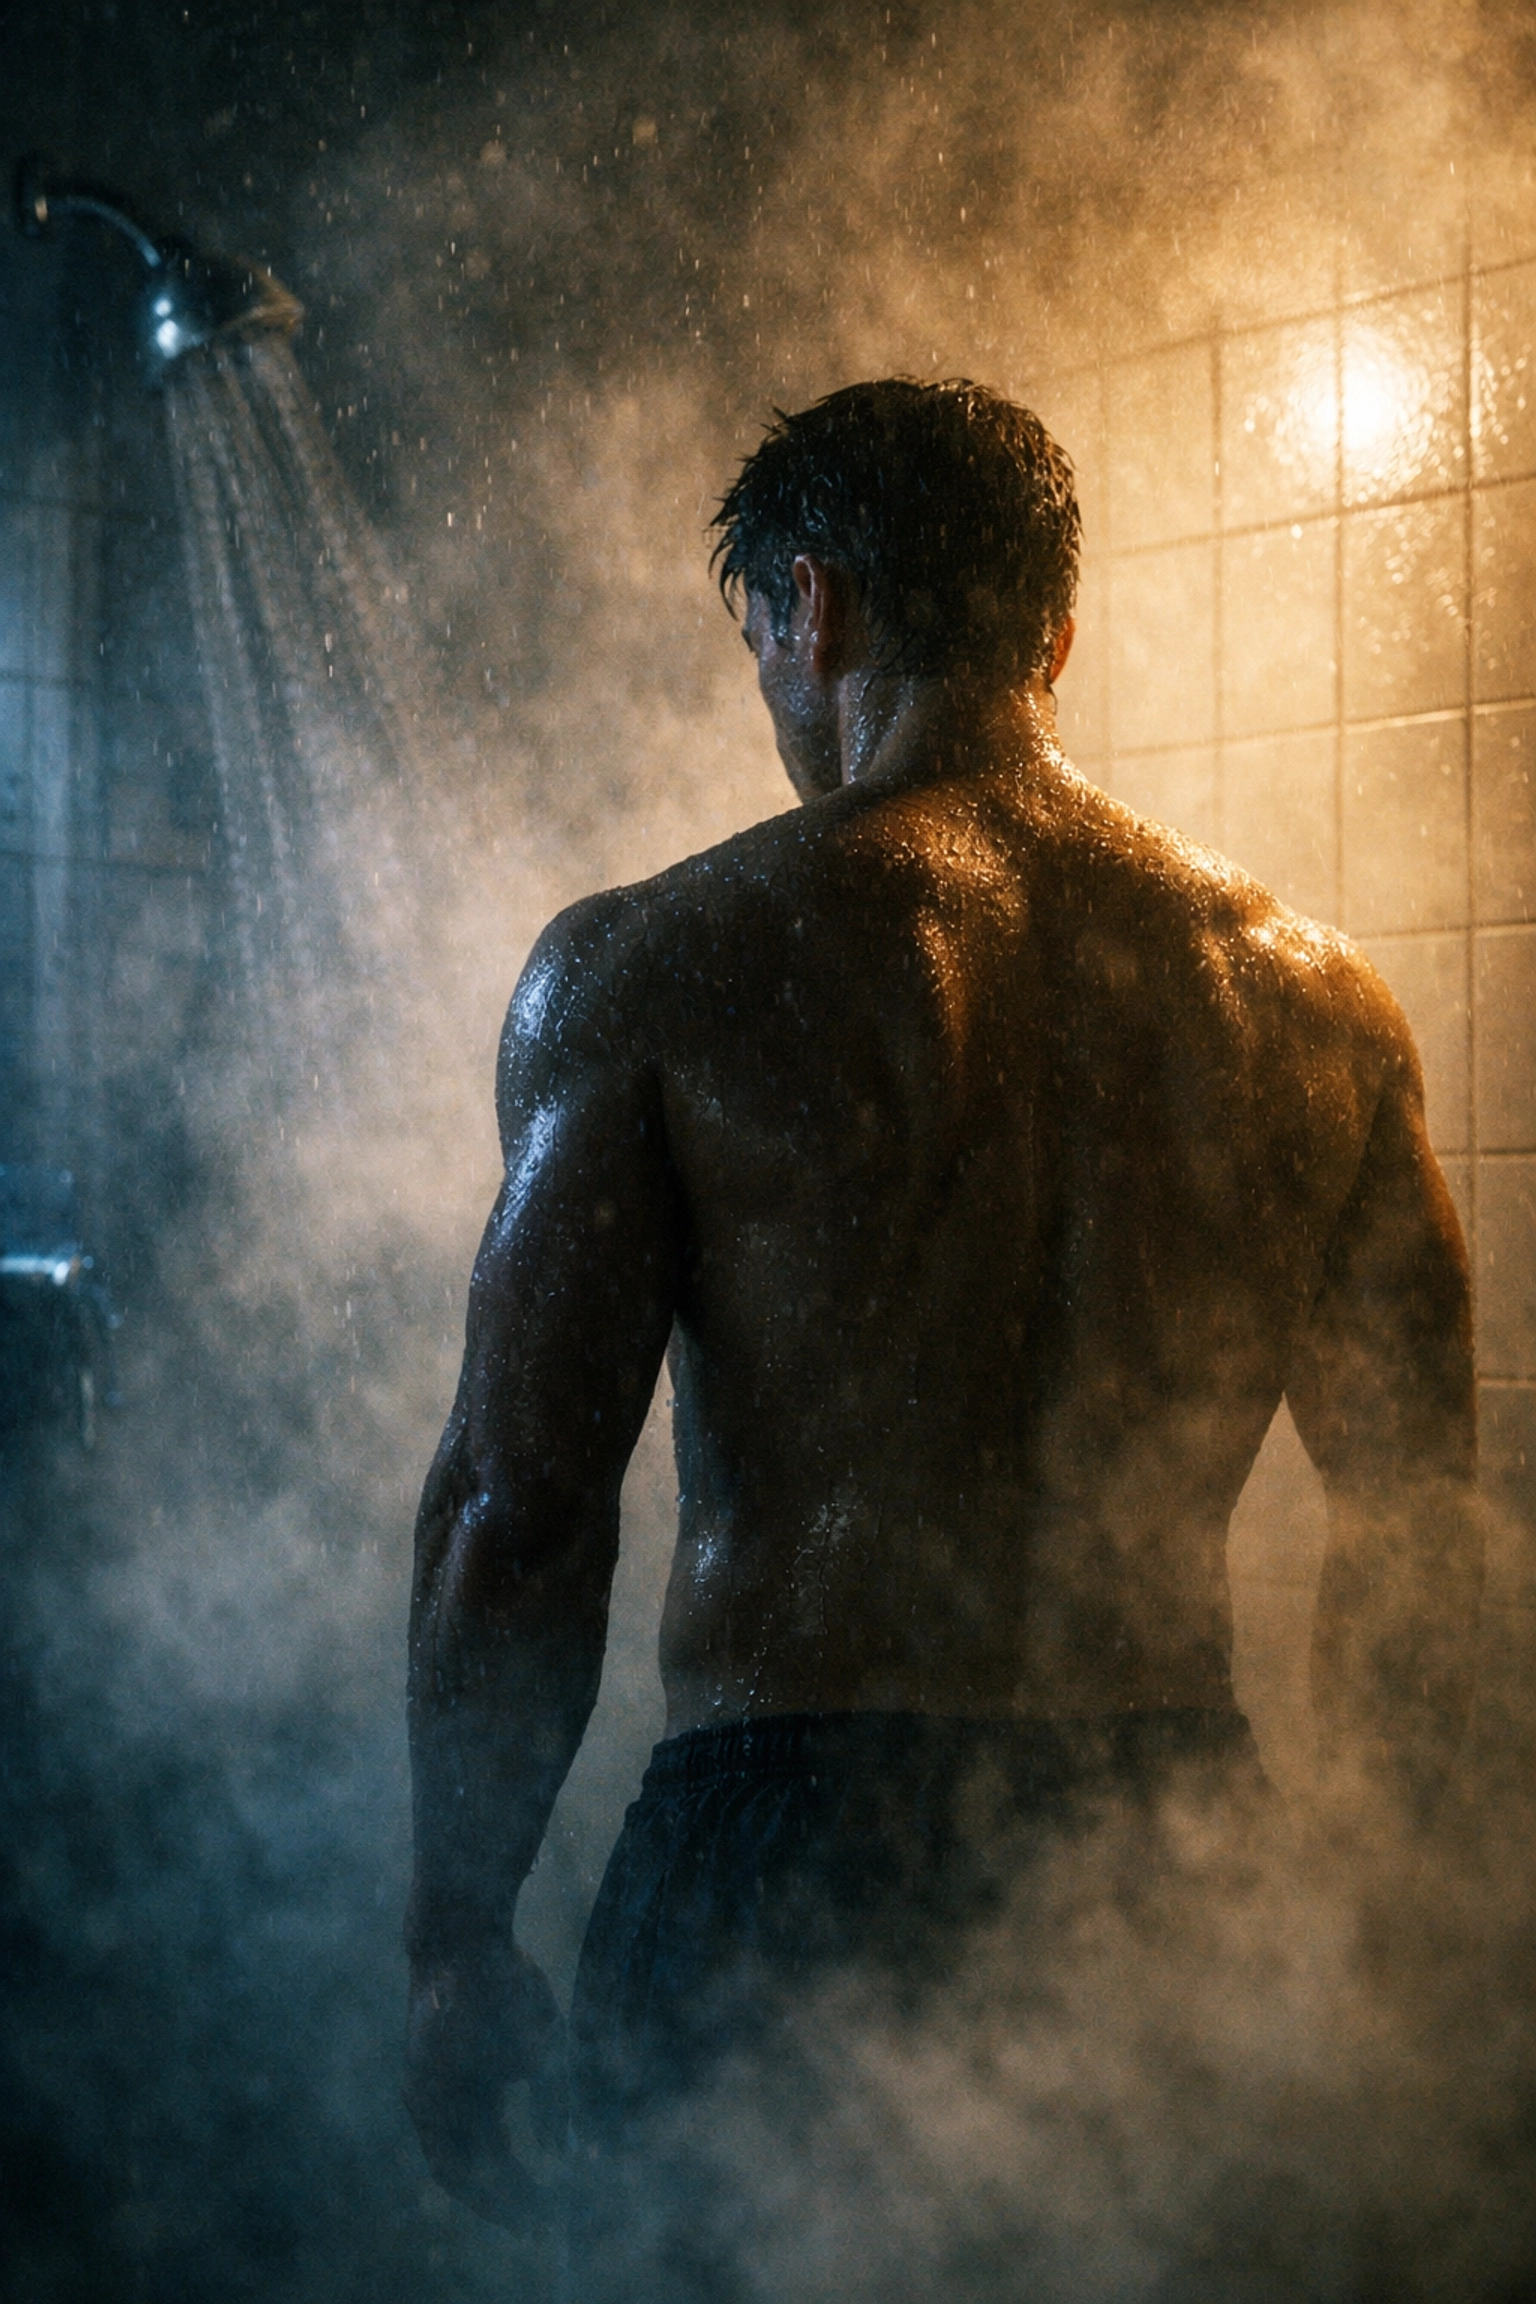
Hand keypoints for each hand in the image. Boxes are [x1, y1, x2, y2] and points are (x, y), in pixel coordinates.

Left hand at [404, 1941, 567, 2228]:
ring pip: (455, 2167)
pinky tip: (509, 2184)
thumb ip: (550, 2094)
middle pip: (470, 2167)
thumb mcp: (541, 2042)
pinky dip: (476, 2175)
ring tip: (529, 2215)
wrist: (465, 1936)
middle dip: (507, 2199)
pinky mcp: (419, 2090)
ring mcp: (426, 2096)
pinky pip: (446, 2152)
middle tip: (540, 2223)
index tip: (547, 2209)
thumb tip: (558, 2149)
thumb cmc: (506, 1980)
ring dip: (491, 2196)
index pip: (490, 2153)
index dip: (517, 2184)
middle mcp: (442, 2099)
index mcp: (472, 2088)